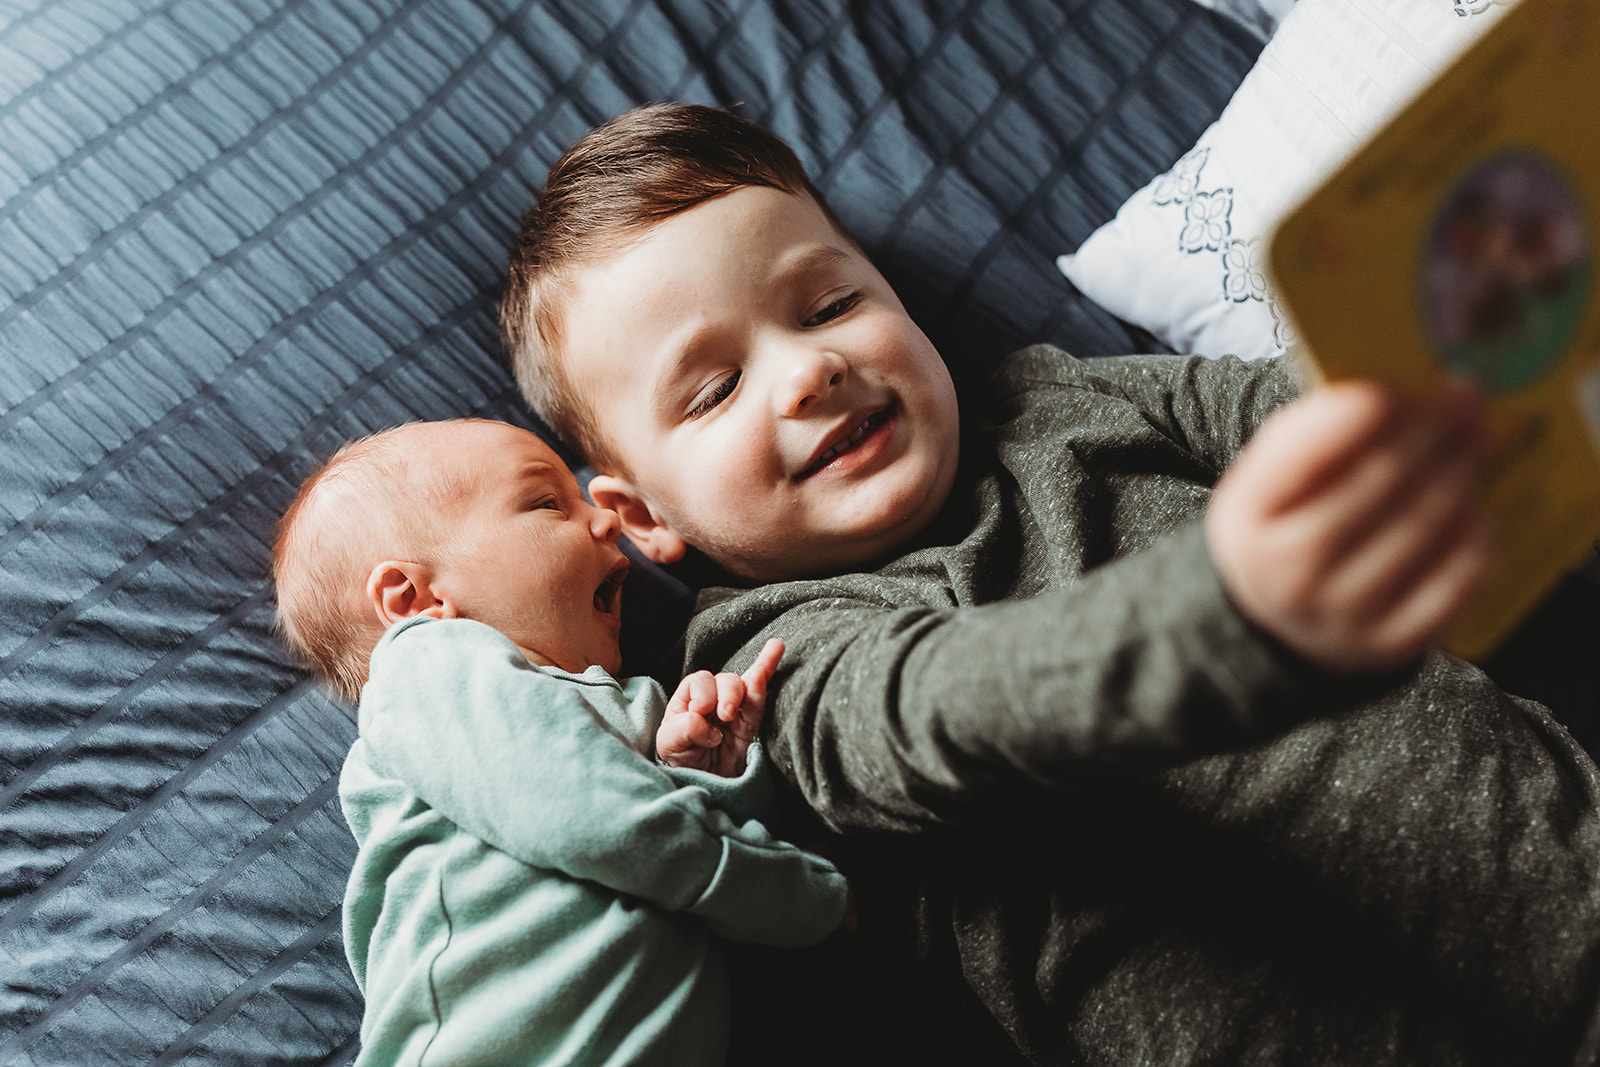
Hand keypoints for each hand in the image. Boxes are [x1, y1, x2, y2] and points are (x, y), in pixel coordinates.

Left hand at [656, 639, 784, 775]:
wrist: (707, 789)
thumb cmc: (683, 764)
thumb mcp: (670, 746)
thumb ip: (683, 728)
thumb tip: (704, 719)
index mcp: (688, 701)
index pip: (697, 683)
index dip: (702, 694)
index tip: (701, 715)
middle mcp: (711, 701)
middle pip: (722, 680)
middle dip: (725, 694)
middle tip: (724, 716)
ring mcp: (734, 710)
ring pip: (743, 685)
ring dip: (742, 690)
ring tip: (731, 714)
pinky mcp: (752, 722)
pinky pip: (761, 694)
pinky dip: (767, 669)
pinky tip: (775, 647)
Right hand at [1206, 380, 1492, 673]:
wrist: (1275, 624)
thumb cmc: (1282, 529)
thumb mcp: (1266, 481)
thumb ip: (1314, 433)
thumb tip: (1399, 394)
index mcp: (1249, 520)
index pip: (1306, 453)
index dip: (1359, 410)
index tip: (1399, 383)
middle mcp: (1290, 574)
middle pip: (1378, 483)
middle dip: (1430, 430)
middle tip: (1464, 398)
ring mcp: (1344, 615)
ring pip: (1424, 525)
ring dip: (1461, 469)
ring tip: (1477, 437)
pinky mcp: (1394, 643)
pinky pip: (1456, 576)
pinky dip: (1474, 529)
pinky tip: (1474, 501)